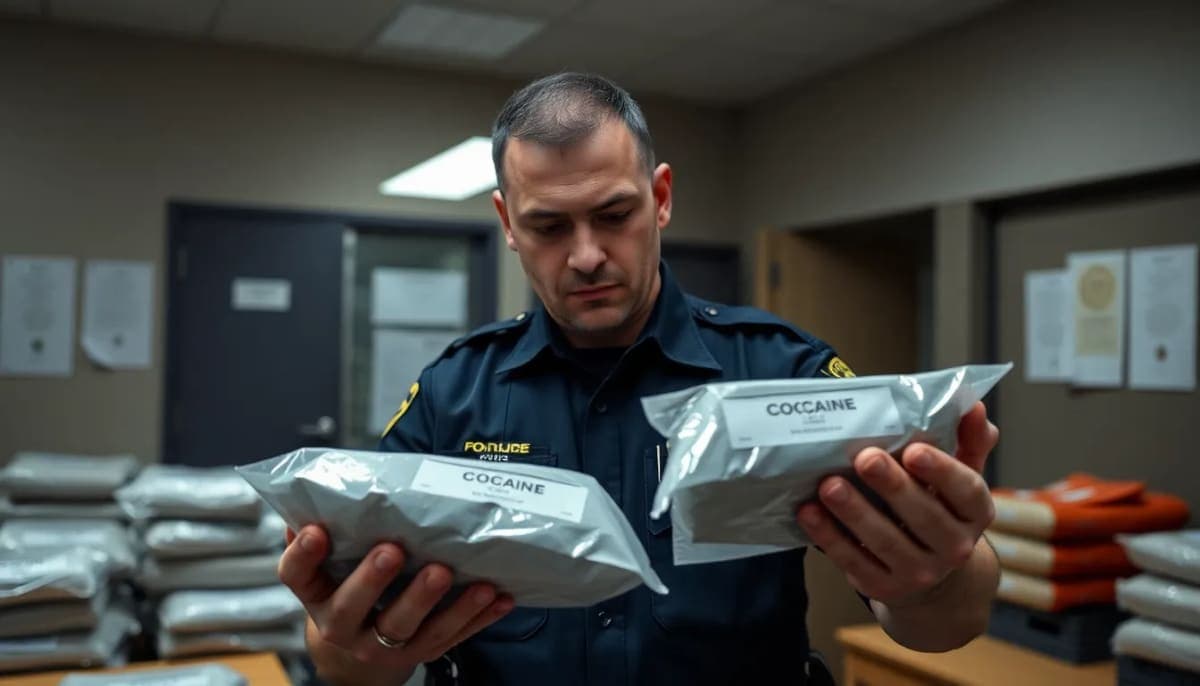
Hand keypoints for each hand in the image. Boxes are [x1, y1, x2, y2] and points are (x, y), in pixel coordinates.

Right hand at [278, 525, 513, 675]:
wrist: (357, 655)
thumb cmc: (346, 591)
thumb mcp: (328, 569)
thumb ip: (326, 536)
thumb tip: (313, 497)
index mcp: (317, 595)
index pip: (297, 576)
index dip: (303, 554)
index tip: (315, 530)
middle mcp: (344, 626)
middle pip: (355, 607)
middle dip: (375, 580)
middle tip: (394, 550)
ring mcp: (383, 646)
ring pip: (414, 629)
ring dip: (446, 605)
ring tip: (472, 581)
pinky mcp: (421, 654)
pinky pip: (452, 637)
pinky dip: (479, 618)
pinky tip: (500, 597)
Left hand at [797, 402, 998, 606]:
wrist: (932, 578)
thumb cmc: (939, 510)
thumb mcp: (958, 479)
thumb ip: (966, 443)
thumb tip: (974, 405)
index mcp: (976, 514)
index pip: (967, 492)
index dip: (942, 471)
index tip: (915, 449)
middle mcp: (954, 548)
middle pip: (924, 517)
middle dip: (892, 486)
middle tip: (864, 457)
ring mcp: (919, 573)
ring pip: (885, 541)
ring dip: (855, 512)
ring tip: (828, 485)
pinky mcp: (883, 587)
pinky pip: (853, 562)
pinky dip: (829, 538)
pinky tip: (808, 513)